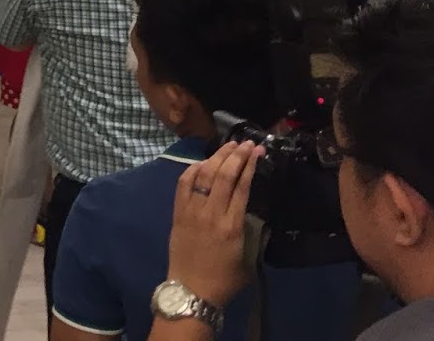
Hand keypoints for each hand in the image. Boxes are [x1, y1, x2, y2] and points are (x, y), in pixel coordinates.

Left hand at [168, 139, 260, 306]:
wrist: (191, 290)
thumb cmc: (224, 279)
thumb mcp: (247, 257)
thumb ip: (250, 230)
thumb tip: (252, 208)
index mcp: (232, 226)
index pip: (242, 186)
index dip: (249, 165)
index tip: (257, 151)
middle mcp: (211, 213)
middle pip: (223, 175)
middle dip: (235, 155)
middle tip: (246, 143)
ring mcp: (191, 211)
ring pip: (203, 175)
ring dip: (216, 157)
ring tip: (228, 146)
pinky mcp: (177, 213)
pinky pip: (184, 184)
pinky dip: (193, 170)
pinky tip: (203, 163)